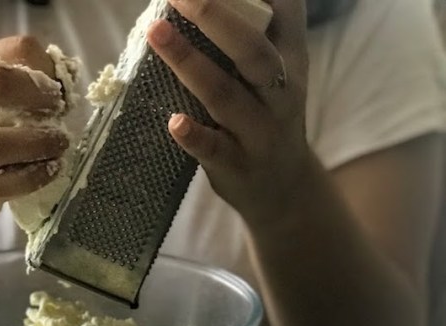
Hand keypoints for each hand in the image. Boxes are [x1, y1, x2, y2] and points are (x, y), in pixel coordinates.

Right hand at [0, 36, 69, 232]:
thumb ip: (21, 87)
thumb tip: (67, 85)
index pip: (9, 52)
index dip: (44, 67)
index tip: (60, 89)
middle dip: (36, 93)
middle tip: (60, 109)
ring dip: (35, 142)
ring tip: (59, 144)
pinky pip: (0, 184)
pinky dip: (31, 177)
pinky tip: (50, 170)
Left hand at [147, 0, 311, 228]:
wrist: (284, 188)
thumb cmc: (269, 114)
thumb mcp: (279, 66)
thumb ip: (257, 27)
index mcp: (290, 57)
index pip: (284, 9)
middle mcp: (280, 91)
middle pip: (251, 50)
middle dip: (215, 15)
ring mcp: (259, 131)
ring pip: (225, 95)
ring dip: (189, 63)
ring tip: (156, 32)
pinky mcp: (236, 165)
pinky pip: (213, 149)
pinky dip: (193, 135)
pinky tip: (174, 122)